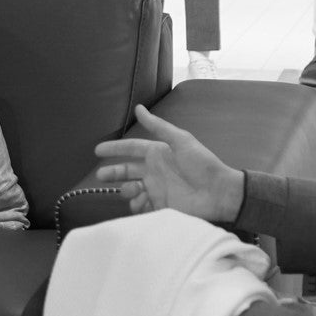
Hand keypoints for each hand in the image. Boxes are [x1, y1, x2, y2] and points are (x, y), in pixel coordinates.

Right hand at [91, 104, 244, 221]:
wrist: (218, 192)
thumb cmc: (202, 164)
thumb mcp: (181, 140)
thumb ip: (158, 126)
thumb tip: (139, 108)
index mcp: (158, 153)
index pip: (131, 149)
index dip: (114, 149)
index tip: (97, 151)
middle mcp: (154, 171)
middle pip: (126, 171)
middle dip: (112, 173)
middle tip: (100, 176)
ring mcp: (156, 189)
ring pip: (131, 190)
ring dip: (127, 190)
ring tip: (134, 191)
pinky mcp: (160, 206)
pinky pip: (141, 207)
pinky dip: (137, 206)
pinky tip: (142, 203)